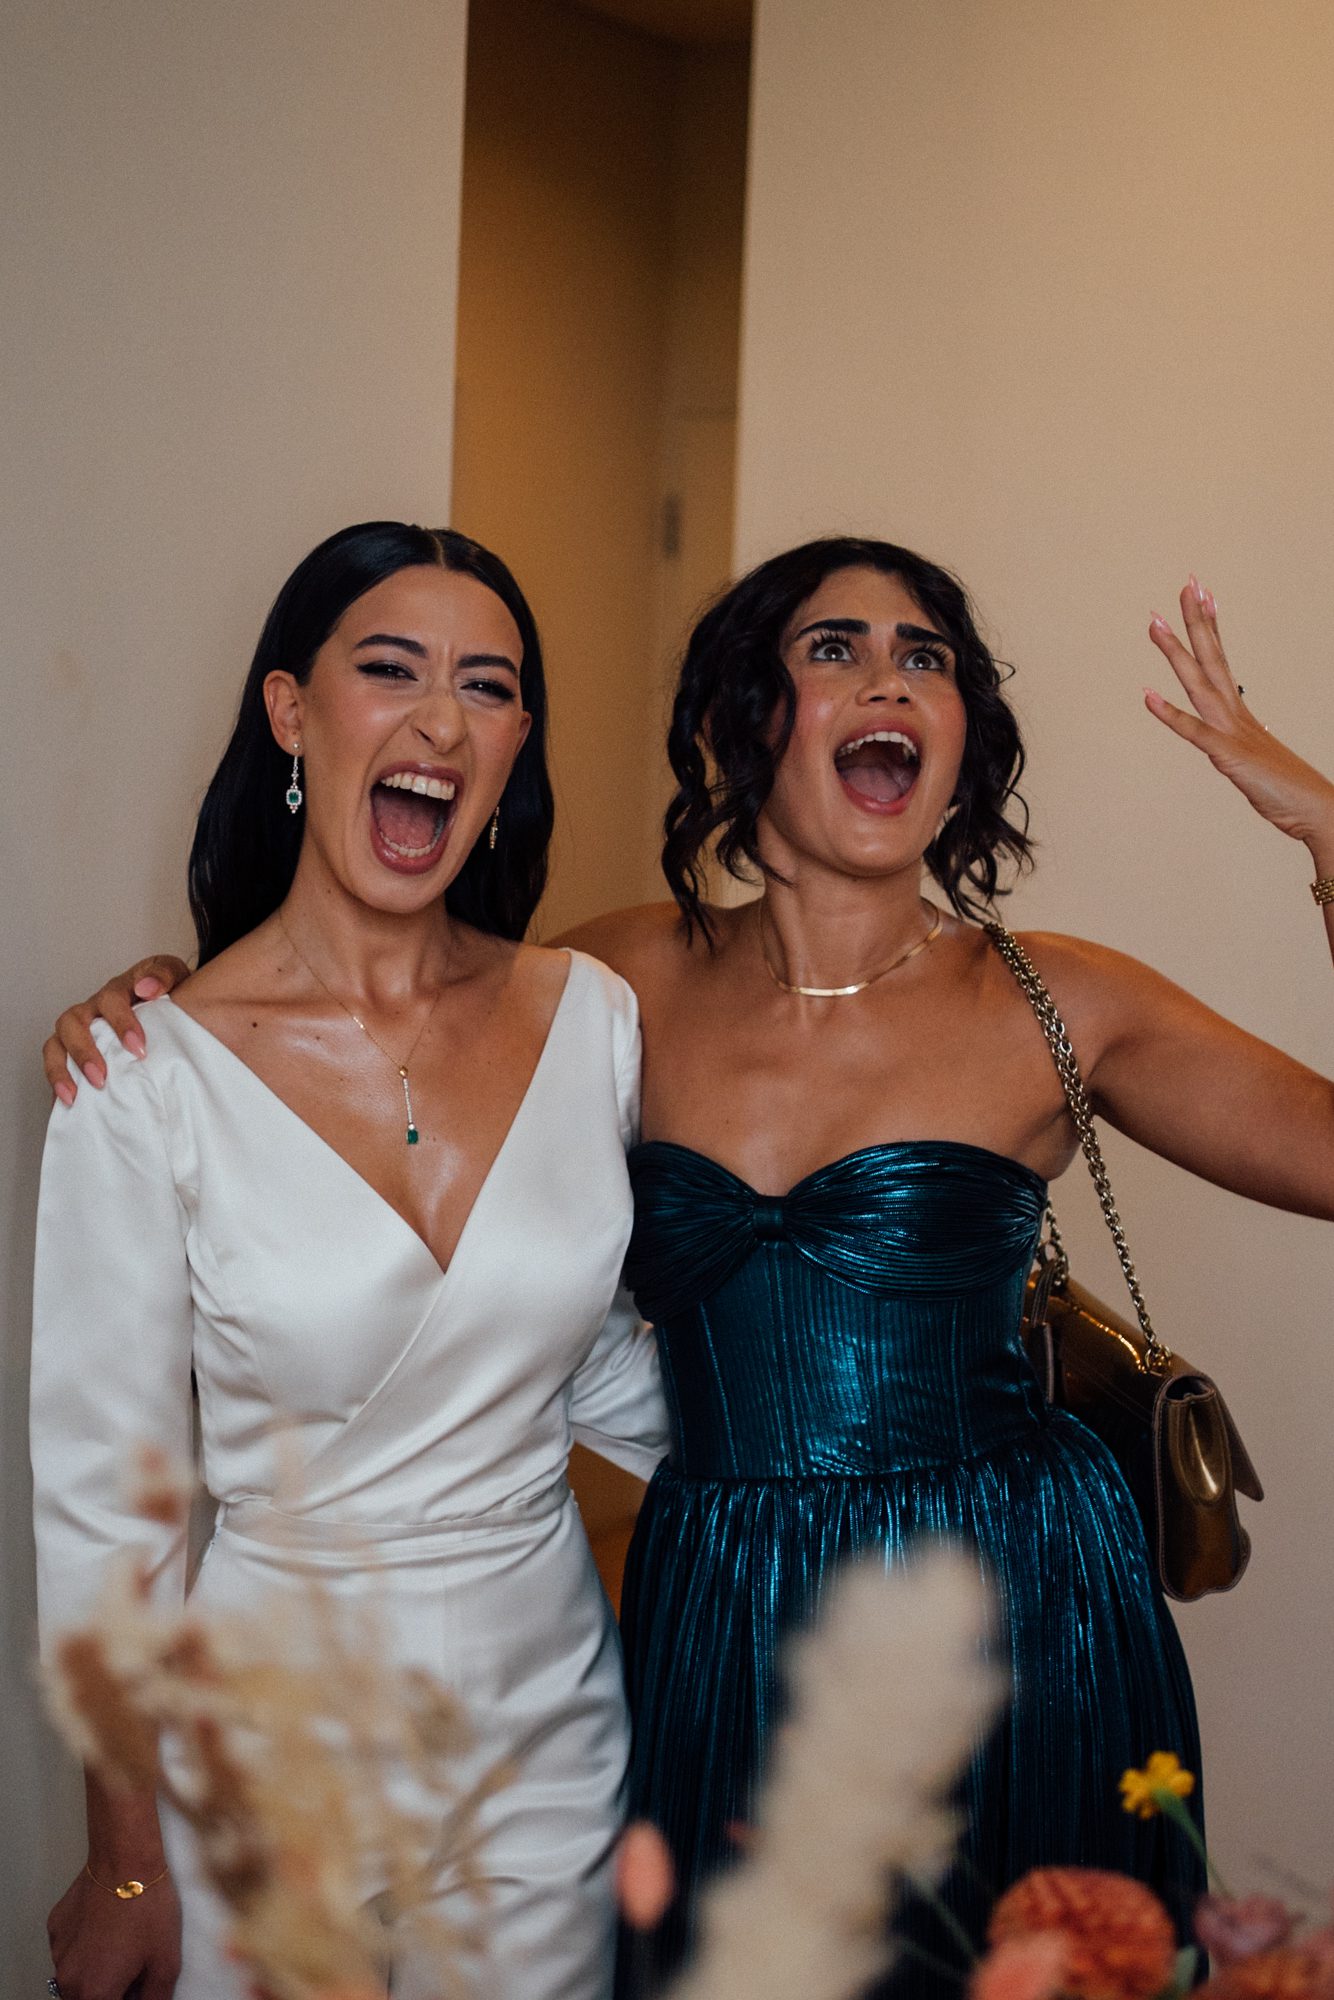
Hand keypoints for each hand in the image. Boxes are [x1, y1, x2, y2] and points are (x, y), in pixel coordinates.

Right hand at [43, 956, 191, 1104]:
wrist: (165, 1001)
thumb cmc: (166, 991)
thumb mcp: (173, 976)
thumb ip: (164, 976)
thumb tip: (147, 988)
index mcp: (116, 990)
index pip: (111, 1001)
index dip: (121, 1024)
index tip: (138, 1049)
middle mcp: (92, 1009)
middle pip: (73, 1022)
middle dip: (84, 1052)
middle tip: (101, 1077)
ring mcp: (80, 1029)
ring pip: (56, 1043)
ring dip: (62, 1069)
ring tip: (74, 1095)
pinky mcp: (74, 1050)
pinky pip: (56, 1064)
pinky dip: (58, 1083)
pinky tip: (68, 1103)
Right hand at [47, 1865, 181, 1999]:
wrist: (126, 1859)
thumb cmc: (147, 1907)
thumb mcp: (166, 1961)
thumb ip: (155, 1998)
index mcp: (94, 1994)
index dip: (129, 1998)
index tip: (139, 1982)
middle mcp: (68, 1980)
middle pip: (88, 1998)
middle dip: (111, 1989)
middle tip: (135, 1963)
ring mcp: (57, 1953)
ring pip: (77, 1975)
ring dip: (96, 1968)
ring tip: (123, 1939)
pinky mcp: (55, 1929)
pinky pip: (69, 1948)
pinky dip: (85, 1944)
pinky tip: (106, 1923)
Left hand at [1145, 578, 1333, 854]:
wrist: (1316, 811)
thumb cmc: (1287, 790)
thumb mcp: (1256, 761)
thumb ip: (1241, 747)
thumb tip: (1235, 739)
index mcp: (1240, 714)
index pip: (1221, 661)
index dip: (1210, 627)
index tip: (1203, 595)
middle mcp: (1236, 715)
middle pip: (1212, 658)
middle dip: (1196, 621)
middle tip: (1185, 584)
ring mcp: (1232, 733)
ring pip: (1199, 683)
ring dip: (1175, 652)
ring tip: (1154, 623)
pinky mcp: (1228, 757)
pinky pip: (1194, 732)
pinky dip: (1170, 714)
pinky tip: (1147, 695)